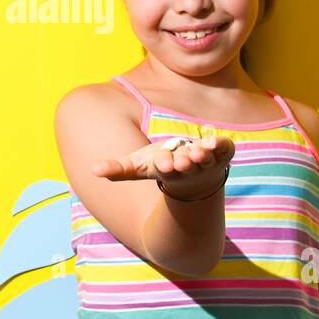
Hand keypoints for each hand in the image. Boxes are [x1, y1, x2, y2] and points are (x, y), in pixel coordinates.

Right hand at [92, 133, 234, 197]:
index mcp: (169, 171)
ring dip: (205, 154)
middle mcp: (190, 168)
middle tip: (183, 159)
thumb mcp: (138, 169)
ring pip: (208, 159)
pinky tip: (215, 138)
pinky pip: (225, 149)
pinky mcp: (222, 153)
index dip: (165, 164)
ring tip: (202, 148)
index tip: (163, 162)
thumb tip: (93, 170)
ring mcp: (208, 162)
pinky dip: (222, 145)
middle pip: (189, 165)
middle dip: (186, 161)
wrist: (196, 181)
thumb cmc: (162, 168)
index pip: (167, 168)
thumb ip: (118, 169)